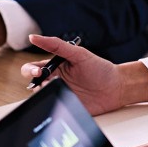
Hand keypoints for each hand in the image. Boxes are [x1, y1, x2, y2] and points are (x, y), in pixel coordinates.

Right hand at [21, 34, 147, 115]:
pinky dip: (52, 105)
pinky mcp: (66, 107)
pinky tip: (61, 99)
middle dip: (34, 83)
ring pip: (41, 97)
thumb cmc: (100, 69)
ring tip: (55, 89)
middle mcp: (55, 81)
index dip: (30, 70)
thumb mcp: (78, 54)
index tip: (37, 71)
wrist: (117, 88)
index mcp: (56, 67)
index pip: (34, 68)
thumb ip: (57, 45)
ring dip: (43, 93)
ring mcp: (60, 95)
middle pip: (34, 83)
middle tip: (43, 82)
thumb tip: (34, 38)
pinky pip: (53, 108)